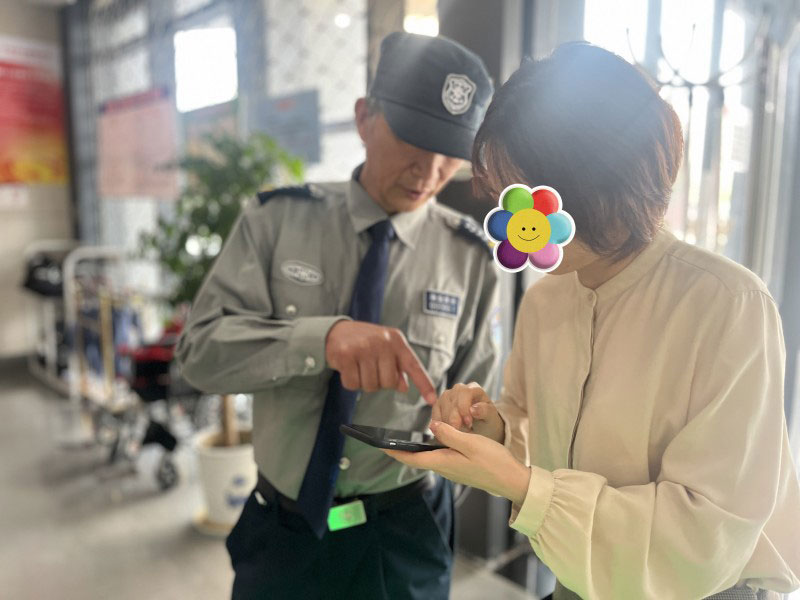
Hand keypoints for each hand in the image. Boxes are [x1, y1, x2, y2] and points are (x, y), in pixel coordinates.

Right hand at [325, 320, 436, 403]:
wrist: (337, 331)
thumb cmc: (366, 343)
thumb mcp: (386, 350)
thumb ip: (397, 367)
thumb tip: (403, 387)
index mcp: (396, 341)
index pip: (414, 366)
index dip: (424, 384)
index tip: (432, 400)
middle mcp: (382, 342)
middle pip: (388, 383)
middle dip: (379, 382)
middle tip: (370, 369)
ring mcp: (363, 347)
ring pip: (370, 386)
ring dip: (363, 383)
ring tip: (358, 366)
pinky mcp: (345, 354)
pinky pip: (352, 384)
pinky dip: (350, 382)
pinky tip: (348, 368)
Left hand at [383, 421, 530, 504]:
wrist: (512, 480)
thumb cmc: (494, 461)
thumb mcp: (472, 443)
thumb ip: (450, 434)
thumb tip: (432, 426)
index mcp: (444, 462)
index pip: (412, 458)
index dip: (394, 452)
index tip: (378, 447)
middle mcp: (445, 468)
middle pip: (416, 459)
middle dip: (400, 452)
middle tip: (384, 443)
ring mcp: (452, 470)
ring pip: (427, 459)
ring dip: (413, 452)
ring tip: (400, 442)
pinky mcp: (459, 469)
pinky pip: (438, 459)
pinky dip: (428, 451)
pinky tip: (428, 444)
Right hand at [432, 382, 504, 442]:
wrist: (482, 430)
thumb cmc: (487, 422)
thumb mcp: (491, 418)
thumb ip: (484, 411)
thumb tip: (473, 408)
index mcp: (474, 389)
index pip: (465, 393)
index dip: (464, 408)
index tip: (468, 423)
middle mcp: (459, 389)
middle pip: (451, 401)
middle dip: (455, 419)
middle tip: (462, 434)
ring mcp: (447, 396)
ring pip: (441, 408)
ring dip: (447, 424)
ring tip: (458, 434)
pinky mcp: (438, 405)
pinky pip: (434, 414)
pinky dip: (440, 425)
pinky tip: (448, 432)